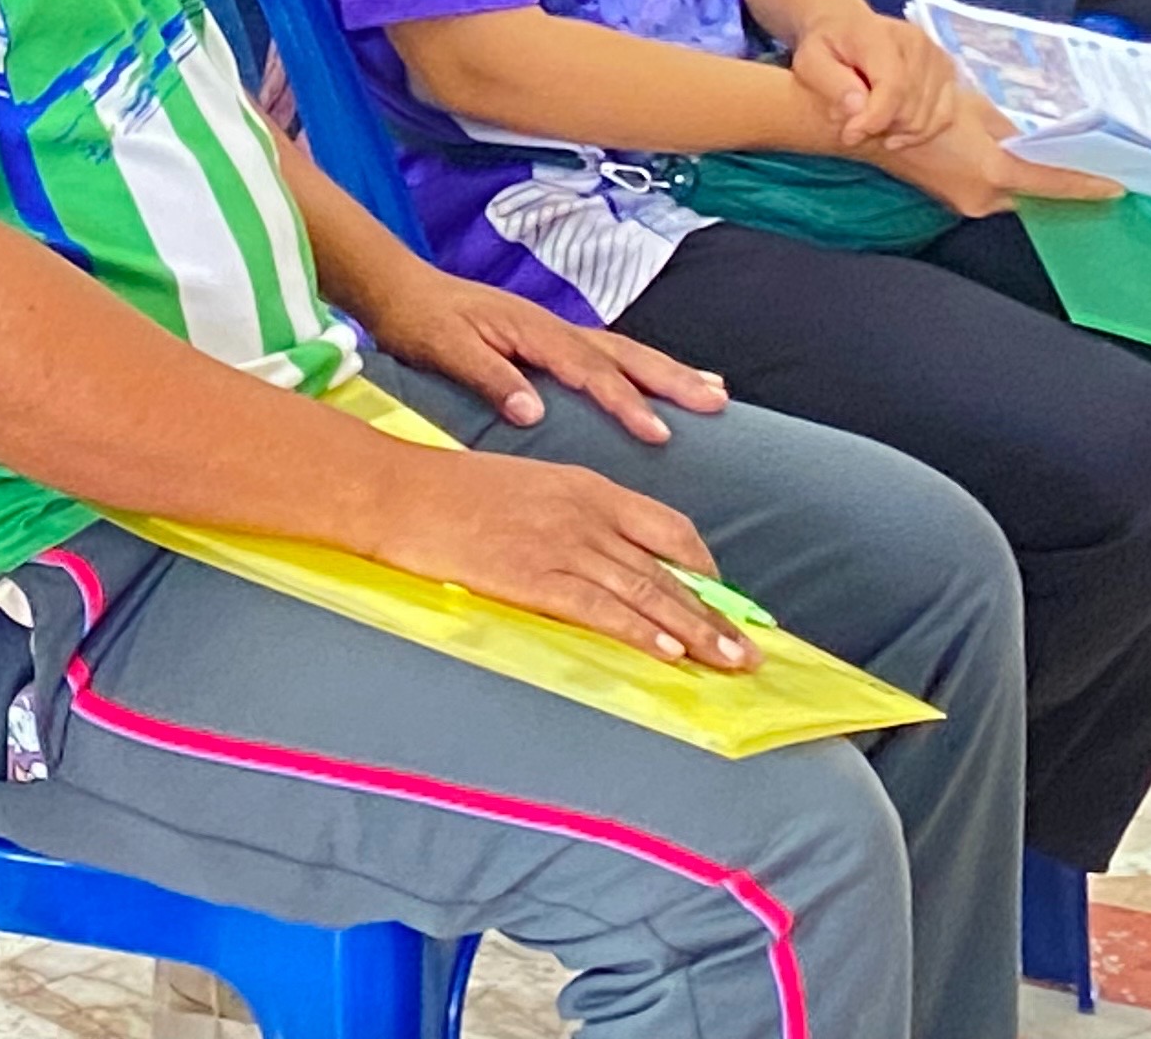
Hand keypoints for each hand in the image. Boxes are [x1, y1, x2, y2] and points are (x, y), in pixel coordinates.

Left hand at [356, 265, 727, 443]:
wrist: (401, 290)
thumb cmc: (422, 322)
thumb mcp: (447, 351)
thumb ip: (490, 378)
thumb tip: (532, 412)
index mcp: (533, 332)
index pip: (590, 371)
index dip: (625, 402)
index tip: (658, 432)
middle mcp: (554, 328)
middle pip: (625, 354)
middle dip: (672, 379)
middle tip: (717, 402)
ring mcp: (556, 332)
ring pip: (624, 351)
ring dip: (668, 371)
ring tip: (714, 391)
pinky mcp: (550, 340)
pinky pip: (608, 354)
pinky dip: (640, 369)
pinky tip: (661, 383)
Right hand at [363, 440, 754, 669]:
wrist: (399, 492)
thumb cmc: (451, 491)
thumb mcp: (527, 487)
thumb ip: (573, 516)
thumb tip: (604, 555)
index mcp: (587, 486)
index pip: (668, 528)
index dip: (703, 569)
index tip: (725, 600)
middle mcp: (586, 514)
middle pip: (667, 569)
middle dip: (715, 614)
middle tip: (752, 652)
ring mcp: (562, 545)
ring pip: (646, 593)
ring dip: (694, 632)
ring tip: (730, 664)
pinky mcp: (534, 577)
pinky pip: (600, 609)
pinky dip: (639, 631)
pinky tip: (667, 654)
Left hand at [785, 9, 960, 151]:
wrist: (846, 26)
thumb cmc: (826, 46)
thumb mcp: (810, 61)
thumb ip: (831, 82)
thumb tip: (858, 107)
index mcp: (880, 35)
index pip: (892, 85)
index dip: (873, 119)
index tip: (849, 135)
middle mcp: (916, 42)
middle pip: (911, 107)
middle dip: (881, 128)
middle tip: (854, 128)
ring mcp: (937, 56)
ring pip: (927, 117)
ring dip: (898, 132)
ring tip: (871, 126)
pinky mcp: (947, 72)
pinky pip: (944, 117)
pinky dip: (920, 133)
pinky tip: (894, 134)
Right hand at [875, 99, 1119, 217]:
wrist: (869, 123)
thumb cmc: (918, 107)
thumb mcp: (974, 106)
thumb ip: (1009, 127)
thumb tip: (1035, 138)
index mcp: (993, 172)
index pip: (1051, 182)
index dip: (1085, 184)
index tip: (1116, 186)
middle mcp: (983, 197)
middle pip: (1034, 194)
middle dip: (1062, 183)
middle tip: (1094, 169)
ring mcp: (967, 202)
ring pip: (1015, 194)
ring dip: (1034, 181)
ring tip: (1062, 162)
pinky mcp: (955, 198)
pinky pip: (996, 192)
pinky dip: (1012, 180)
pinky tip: (1021, 162)